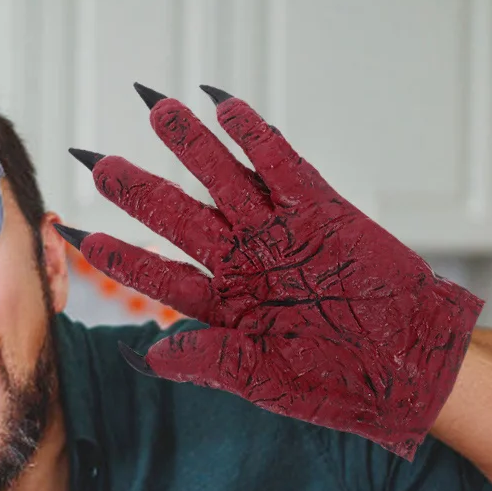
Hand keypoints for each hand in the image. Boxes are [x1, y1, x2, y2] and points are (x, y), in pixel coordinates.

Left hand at [67, 86, 482, 458]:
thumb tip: (148, 356)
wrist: (408, 367)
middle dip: (140, 190)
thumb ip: (208, 362)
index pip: (161, 274)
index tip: (83, 237)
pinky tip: (225, 107)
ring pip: (224, 181)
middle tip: (100, 163)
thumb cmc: (340, 383)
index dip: (123, 256)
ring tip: (157, 111)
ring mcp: (280, 233)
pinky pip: (283, 166)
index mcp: (226, 306)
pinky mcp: (322, 211)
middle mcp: (244, 263)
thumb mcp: (265, 381)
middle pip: (181, 218)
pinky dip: (256, 137)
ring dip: (191, 147)